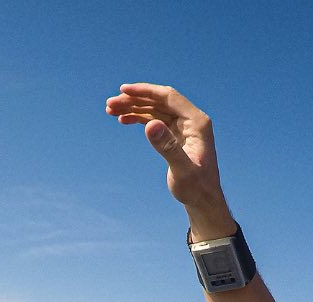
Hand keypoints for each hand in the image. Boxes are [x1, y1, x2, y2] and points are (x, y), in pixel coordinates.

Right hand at [105, 82, 235, 238]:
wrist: (203, 202)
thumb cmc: (196, 189)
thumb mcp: (182, 170)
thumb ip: (167, 147)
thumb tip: (150, 124)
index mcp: (197, 123)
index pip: (168, 97)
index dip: (145, 91)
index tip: (123, 90)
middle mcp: (191, 120)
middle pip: (158, 101)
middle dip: (134, 100)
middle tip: (109, 104)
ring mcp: (183, 127)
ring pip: (154, 109)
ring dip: (133, 107)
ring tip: (110, 110)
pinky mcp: (175, 135)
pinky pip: (154, 119)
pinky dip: (138, 117)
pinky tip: (123, 120)